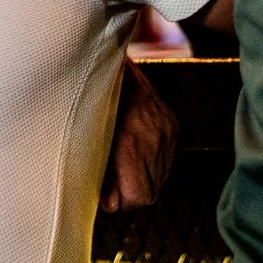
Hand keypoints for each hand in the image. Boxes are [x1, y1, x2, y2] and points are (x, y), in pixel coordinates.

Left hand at [101, 61, 176, 212]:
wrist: (109, 59)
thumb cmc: (90, 101)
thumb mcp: (88, 137)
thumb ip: (100, 171)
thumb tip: (108, 203)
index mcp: (131, 142)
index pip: (139, 196)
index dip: (122, 203)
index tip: (107, 200)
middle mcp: (154, 138)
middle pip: (149, 192)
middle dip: (129, 195)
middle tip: (110, 190)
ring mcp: (167, 131)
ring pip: (159, 178)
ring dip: (141, 181)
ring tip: (121, 173)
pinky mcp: (173, 125)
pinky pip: (166, 160)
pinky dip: (151, 165)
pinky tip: (134, 158)